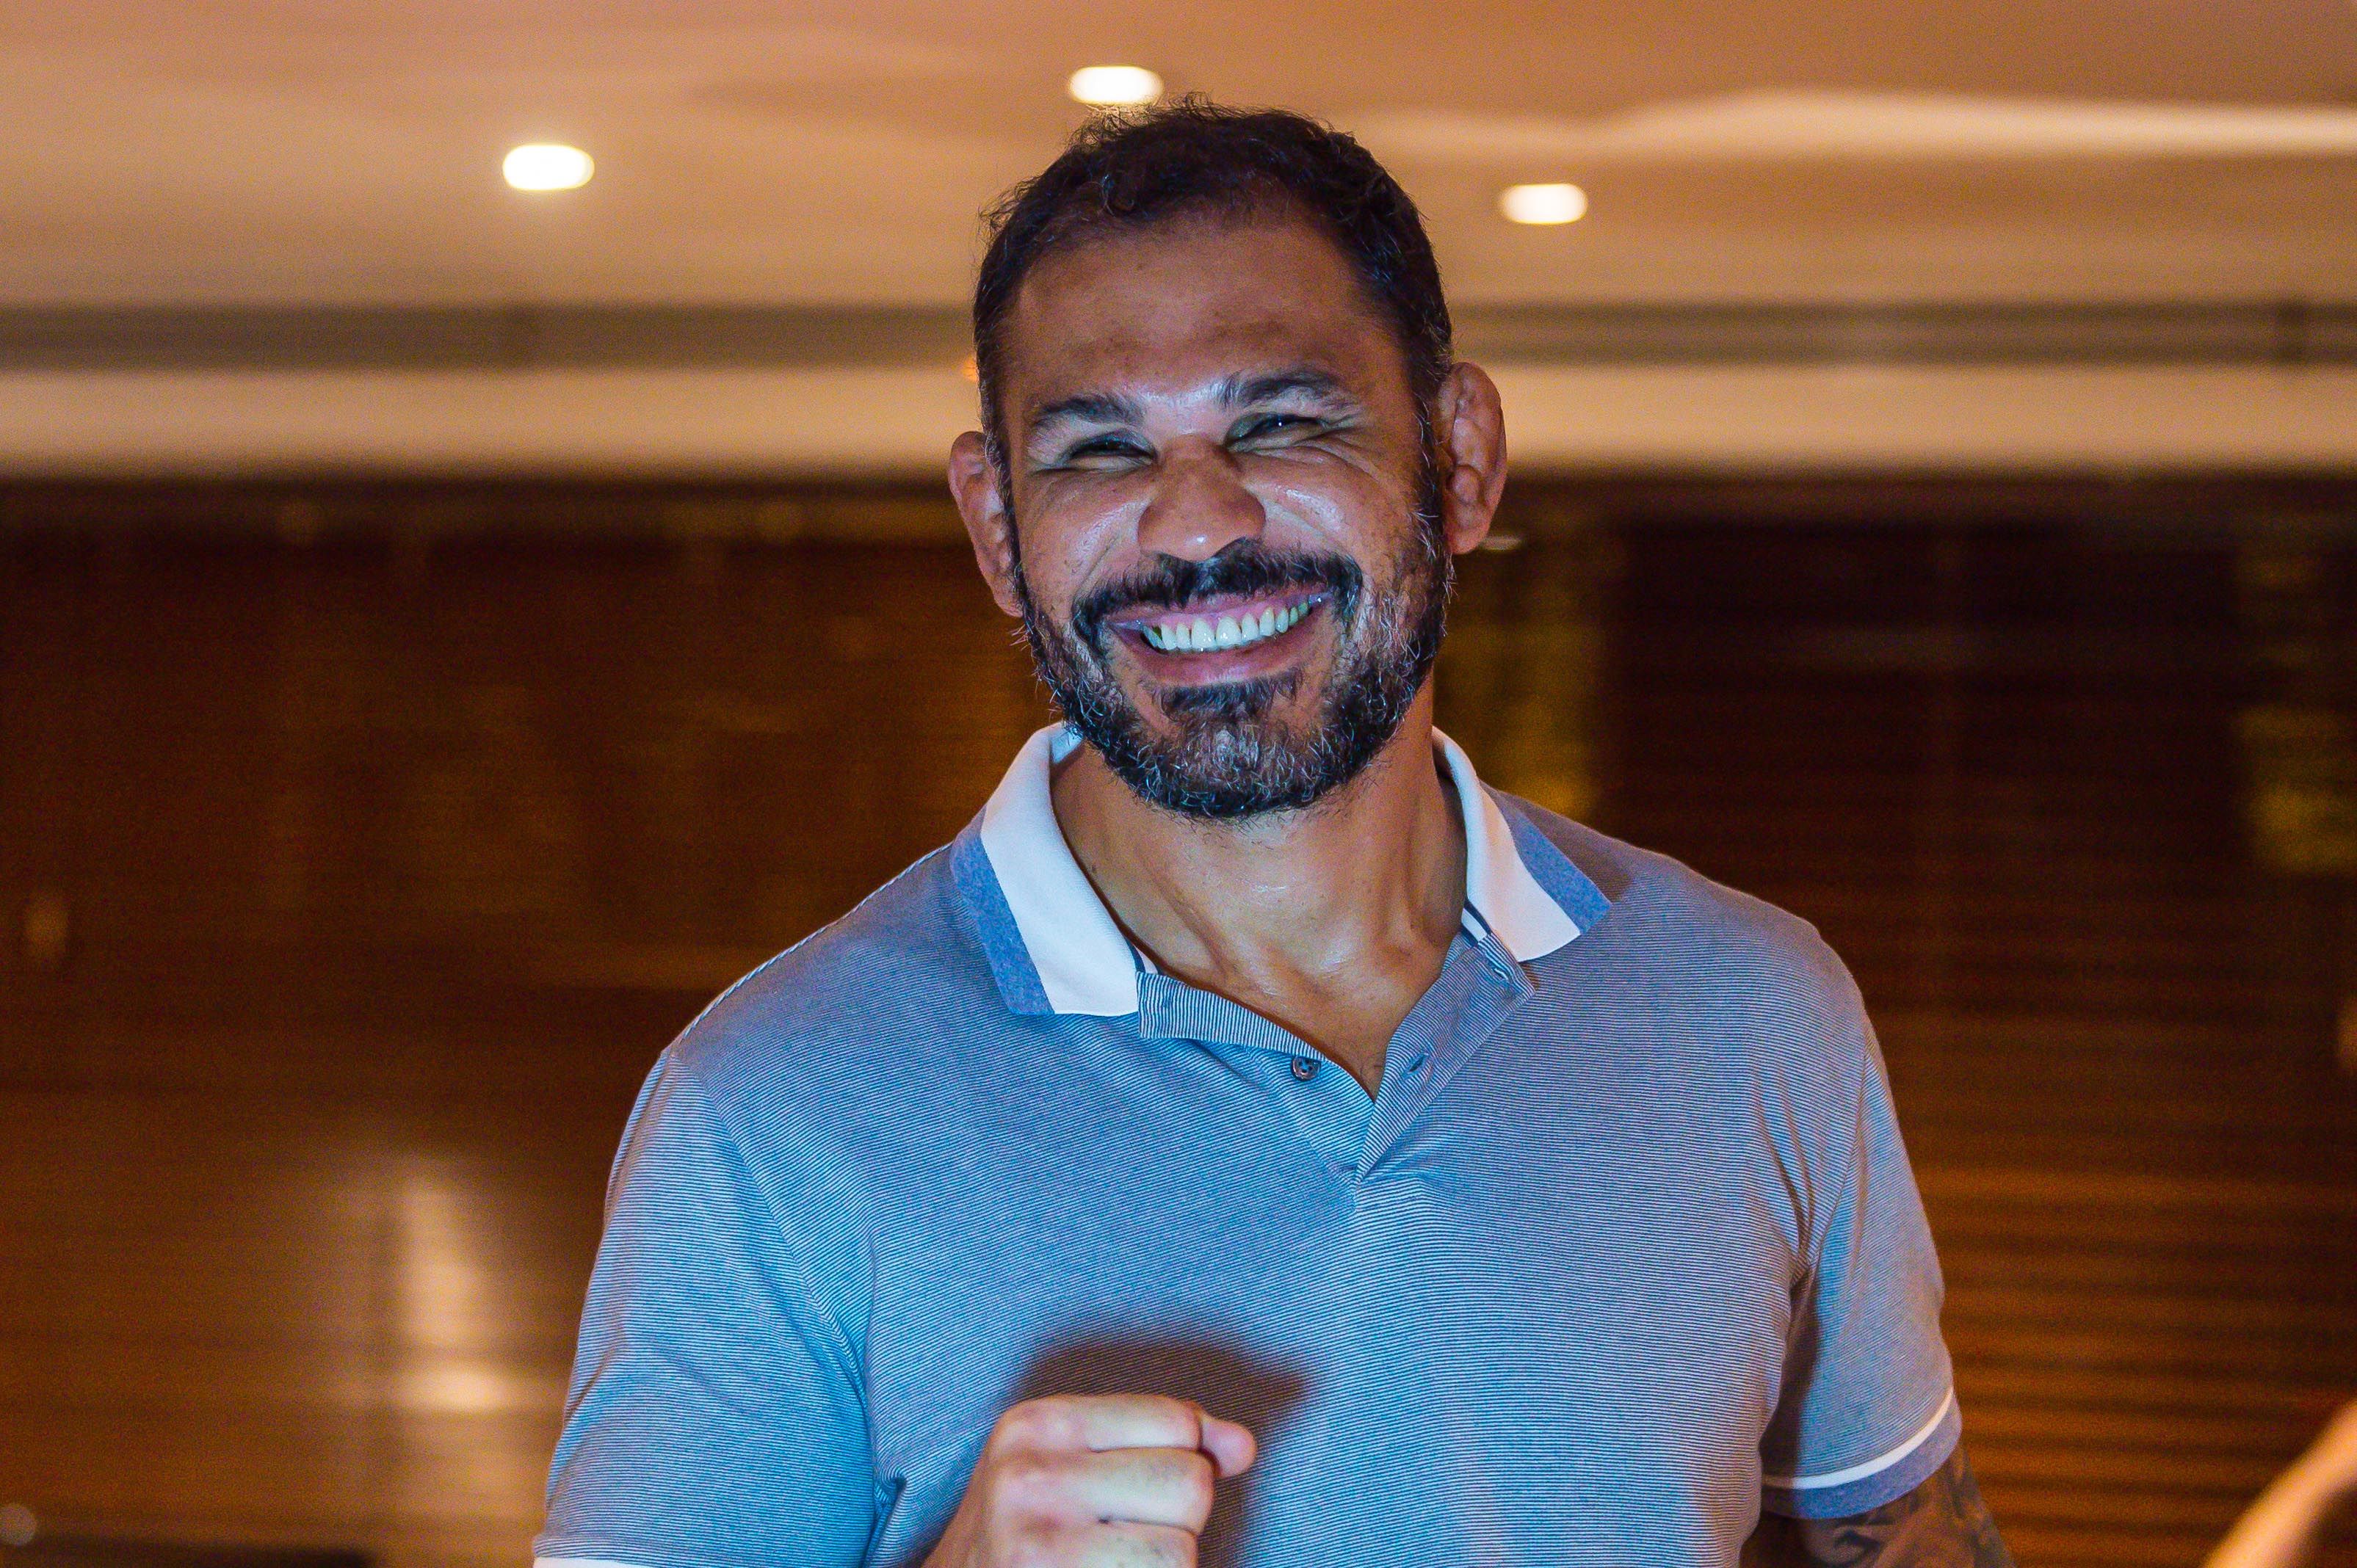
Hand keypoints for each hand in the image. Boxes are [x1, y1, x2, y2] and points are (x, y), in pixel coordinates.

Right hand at [923, 1393, 1256, 1567]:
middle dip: (1176, 1520)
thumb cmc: (1028, 1534)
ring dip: (1164, 1565)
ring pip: (1182, 1551)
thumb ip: (1161, 1443)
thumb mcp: (1074, 1466)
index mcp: (1039, 1424)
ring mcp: (1039, 1541)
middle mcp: (1032, 1475)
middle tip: (1122, 1539)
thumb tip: (1242, 1446)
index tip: (1134, 1493)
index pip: (1178, 1421)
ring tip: (1113, 1565)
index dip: (1182, 1461)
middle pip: (1190, 1483)